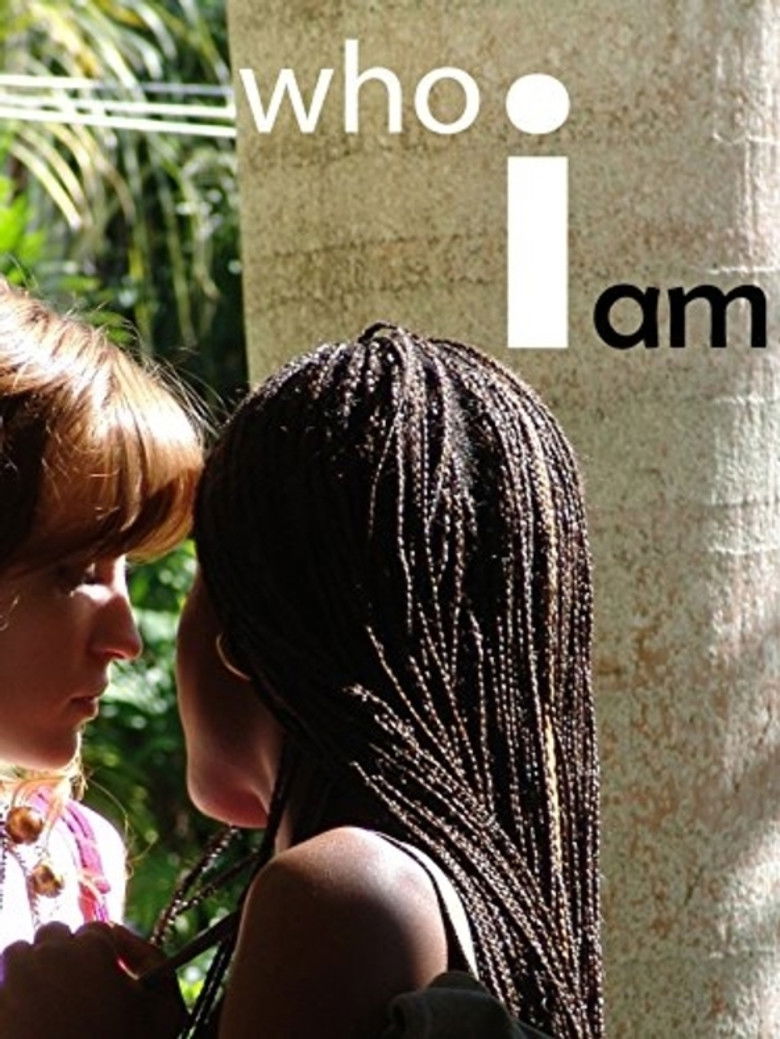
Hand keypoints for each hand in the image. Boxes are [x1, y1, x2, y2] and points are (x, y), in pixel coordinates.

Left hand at [0, 922, 185, 1038]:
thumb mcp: (165, 1012)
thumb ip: (156, 962)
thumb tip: (124, 938)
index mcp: (93, 949)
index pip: (95, 929)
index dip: (102, 953)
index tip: (103, 977)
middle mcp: (50, 955)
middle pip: (52, 934)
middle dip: (62, 955)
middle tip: (73, 991)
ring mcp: (14, 981)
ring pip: (18, 953)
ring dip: (30, 971)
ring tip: (44, 1004)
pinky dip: (8, 1000)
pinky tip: (26, 1023)